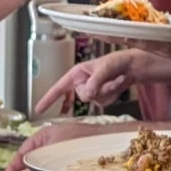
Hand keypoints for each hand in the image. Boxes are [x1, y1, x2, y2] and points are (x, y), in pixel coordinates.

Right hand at [16, 116, 116, 170]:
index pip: (23, 151)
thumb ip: (37, 169)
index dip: (14, 165)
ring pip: (44, 162)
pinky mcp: (73, 155)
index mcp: (44, 135)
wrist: (109, 142)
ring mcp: (63, 147)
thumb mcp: (53, 157)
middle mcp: (53, 139)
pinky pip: (56, 165)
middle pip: (33, 157)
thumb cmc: (81, 143)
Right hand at [36, 49, 170, 113]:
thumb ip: (94, 82)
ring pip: (94, 100)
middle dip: (96, 89)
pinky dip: (113, 93)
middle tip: (107, 79)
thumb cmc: (116, 61)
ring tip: (115, 78)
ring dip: (108, 90)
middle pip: (81, 96)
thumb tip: (86, 95)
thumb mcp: (104, 68)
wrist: (132, 66)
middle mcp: (81, 83)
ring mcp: (91, 91)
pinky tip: (118, 83)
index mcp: (76, 73)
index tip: (38, 110)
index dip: (48, 99)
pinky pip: (104, 102)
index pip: (58, 88)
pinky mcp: (101, 97)